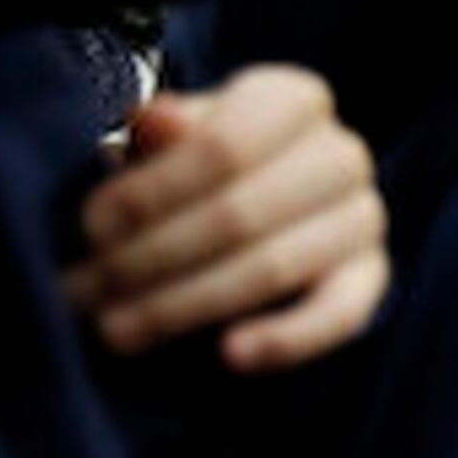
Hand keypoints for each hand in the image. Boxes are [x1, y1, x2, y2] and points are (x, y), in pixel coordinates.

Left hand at [63, 66, 388, 373]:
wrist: (243, 204)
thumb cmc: (189, 171)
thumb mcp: (164, 140)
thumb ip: (159, 132)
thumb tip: (158, 120)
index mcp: (294, 101)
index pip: (226, 146)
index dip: (151, 193)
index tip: (91, 228)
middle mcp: (341, 154)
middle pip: (242, 213)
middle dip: (151, 258)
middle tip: (86, 291)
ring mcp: (363, 217)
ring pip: (274, 267)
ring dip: (186, 305)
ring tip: (118, 330)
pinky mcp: (370, 278)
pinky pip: (339, 315)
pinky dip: (285, 339)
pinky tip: (231, 356)